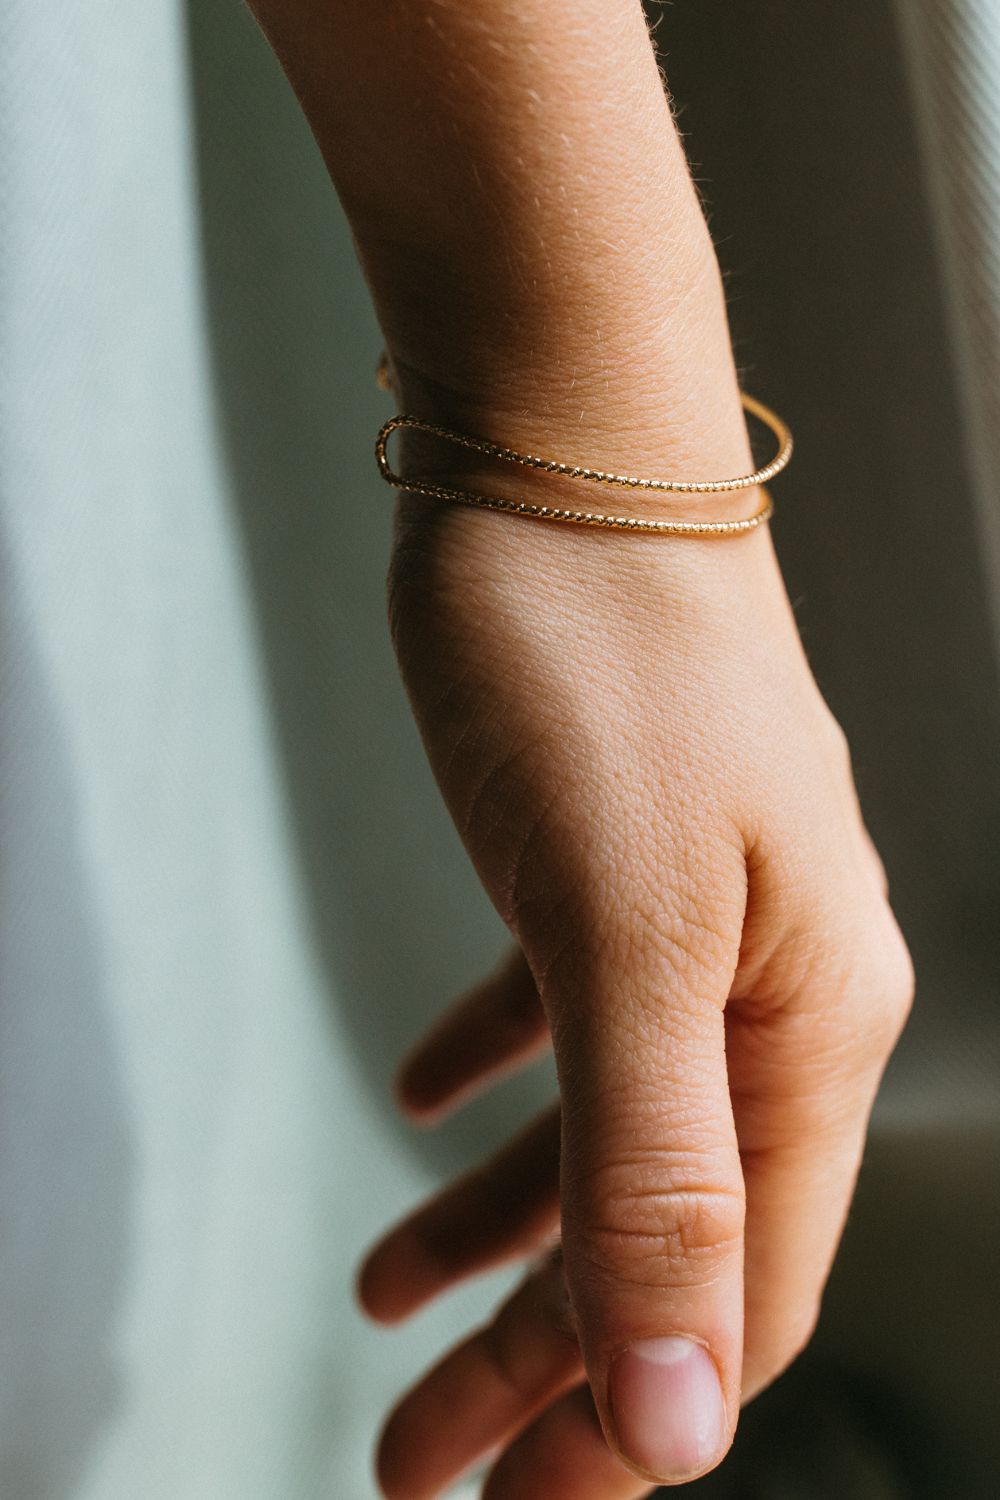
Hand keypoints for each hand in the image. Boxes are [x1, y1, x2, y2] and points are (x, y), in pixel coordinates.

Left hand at [356, 442, 913, 1498]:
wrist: (558, 460)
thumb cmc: (603, 665)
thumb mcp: (625, 924)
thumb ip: (659, 1162)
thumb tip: (680, 1408)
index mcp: (805, 1025)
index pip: (730, 1287)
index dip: (627, 1418)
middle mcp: (764, 993)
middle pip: (656, 1231)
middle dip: (540, 1364)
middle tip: (414, 1468)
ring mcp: (685, 928)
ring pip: (598, 1135)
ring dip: (497, 1241)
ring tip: (386, 1317)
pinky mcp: (602, 869)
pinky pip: (554, 1017)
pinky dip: (489, 1084)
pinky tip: (419, 1113)